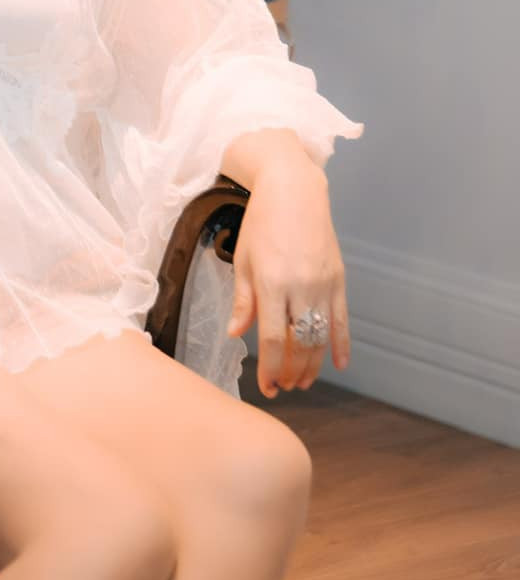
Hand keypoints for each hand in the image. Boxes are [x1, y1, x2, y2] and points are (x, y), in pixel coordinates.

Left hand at [226, 153, 349, 397]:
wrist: (294, 192)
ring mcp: (324, 285)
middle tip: (284, 387)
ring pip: (322, 336)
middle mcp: (301, 288)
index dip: (271, 368)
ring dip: (313, 364)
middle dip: (292, 371)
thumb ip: (243, 300)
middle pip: (300, 343)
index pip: (273, 339)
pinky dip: (341, 344)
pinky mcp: (339, 280)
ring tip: (303, 380)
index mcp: (271, 283)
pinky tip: (338, 364)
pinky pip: (342, 320)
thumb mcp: (243, 260)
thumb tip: (237, 334)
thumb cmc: (260, 224)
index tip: (267, 386)